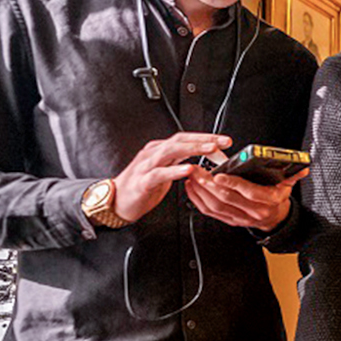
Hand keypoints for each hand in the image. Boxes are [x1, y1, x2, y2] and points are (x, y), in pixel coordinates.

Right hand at [112, 132, 231, 221]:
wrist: (116, 202)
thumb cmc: (141, 187)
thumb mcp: (165, 171)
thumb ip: (181, 162)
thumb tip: (203, 158)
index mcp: (160, 150)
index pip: (186, 138)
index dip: (206, 137)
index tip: (224, 141)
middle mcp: (153, 154)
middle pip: (180, 140)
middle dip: (203, 140)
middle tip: (222, 142)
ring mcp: (146, 166)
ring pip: (170, 151)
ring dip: (192, 149)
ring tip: (209, 149)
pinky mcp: (142, 182)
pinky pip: (159, 173)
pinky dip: (175, 170)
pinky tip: (188, 170)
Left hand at [185, 166, 306, 230]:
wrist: (276, 218)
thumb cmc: (278, 197)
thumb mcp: (288, 184)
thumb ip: (293, 174)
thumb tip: (302, 167)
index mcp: (269, 200)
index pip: (249, 192)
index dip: (233, 183)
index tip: (219, 174)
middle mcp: (254, 211)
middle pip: (227, 199)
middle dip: (209, 185)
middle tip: (198, 171)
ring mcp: (241, 218)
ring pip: (216, 207)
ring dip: (201, 192)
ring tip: (192, 177)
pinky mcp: (231, 220)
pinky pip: (211, 213)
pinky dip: (199, 201)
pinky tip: (192, 189)